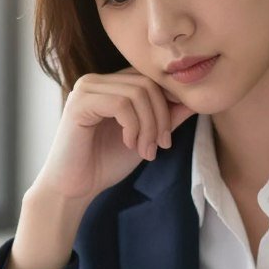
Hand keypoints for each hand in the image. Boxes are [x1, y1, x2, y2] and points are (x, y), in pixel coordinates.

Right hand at [34, 68, 194, 204]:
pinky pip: (121, 103)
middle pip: (148, 83)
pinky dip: (133, 126)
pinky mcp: (79, 102)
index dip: (168, 105)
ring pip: (138, 93)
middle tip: (159, 147)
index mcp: (111, 85)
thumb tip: (194, 101)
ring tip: (145, 150)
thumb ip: (166, 119)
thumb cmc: (105, 164)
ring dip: (149, 126)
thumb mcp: (145, 138)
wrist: (74, 188)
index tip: (166, 139)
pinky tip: (128, 144)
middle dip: (161, 118)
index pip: (151, 80)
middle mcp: (97, 81)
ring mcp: (86, 88)